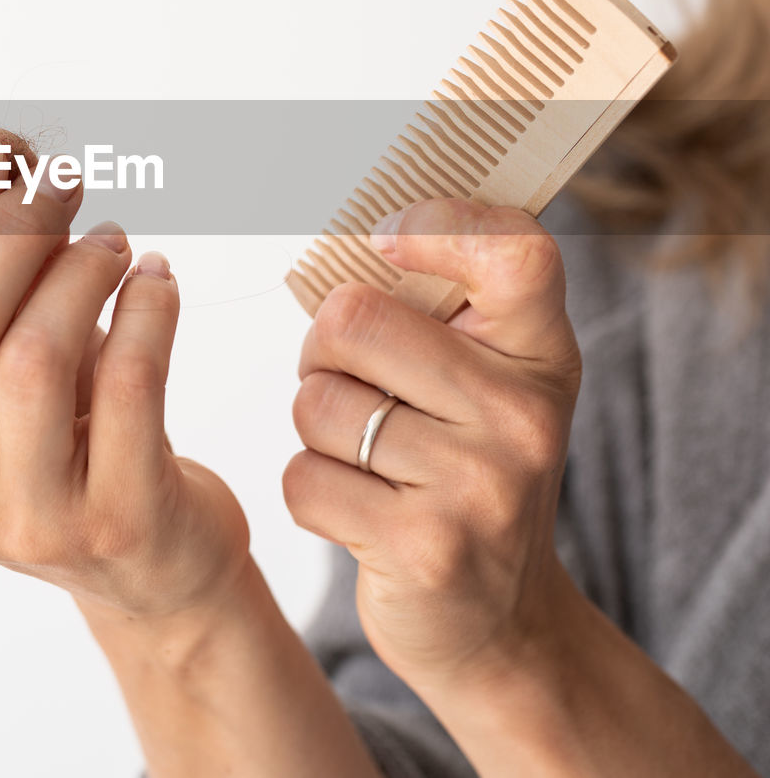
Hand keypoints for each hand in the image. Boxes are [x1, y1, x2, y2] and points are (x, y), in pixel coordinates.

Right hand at [0, 127, 251, 622]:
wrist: (151, 567)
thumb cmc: (73, 442)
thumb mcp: (3, 377)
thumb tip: (4, 164)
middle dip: (8, 228)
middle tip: (61, 177)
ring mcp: (25, 517)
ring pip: (32, 355)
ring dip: (80, 269)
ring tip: (113, 241)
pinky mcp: (114, 519)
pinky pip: (130, 383)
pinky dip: (149, 307)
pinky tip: (157, 279)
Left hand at [282, 197, 582, 690]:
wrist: (500, 619)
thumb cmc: (468, 468)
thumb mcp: (490, 379)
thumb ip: (442, 306)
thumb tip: (352, 232)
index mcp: (540, 351)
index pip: (511, 249)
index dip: (437, 225)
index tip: (385, 240)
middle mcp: (523, 412)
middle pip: (353, 320)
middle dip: (323, 353)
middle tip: (352, 385)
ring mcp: (480, 483)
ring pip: (318, 403)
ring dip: (316, 428)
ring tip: (366, 456)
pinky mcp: (426, 547)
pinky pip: (304, 478)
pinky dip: (311, 491)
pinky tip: (359, 510)